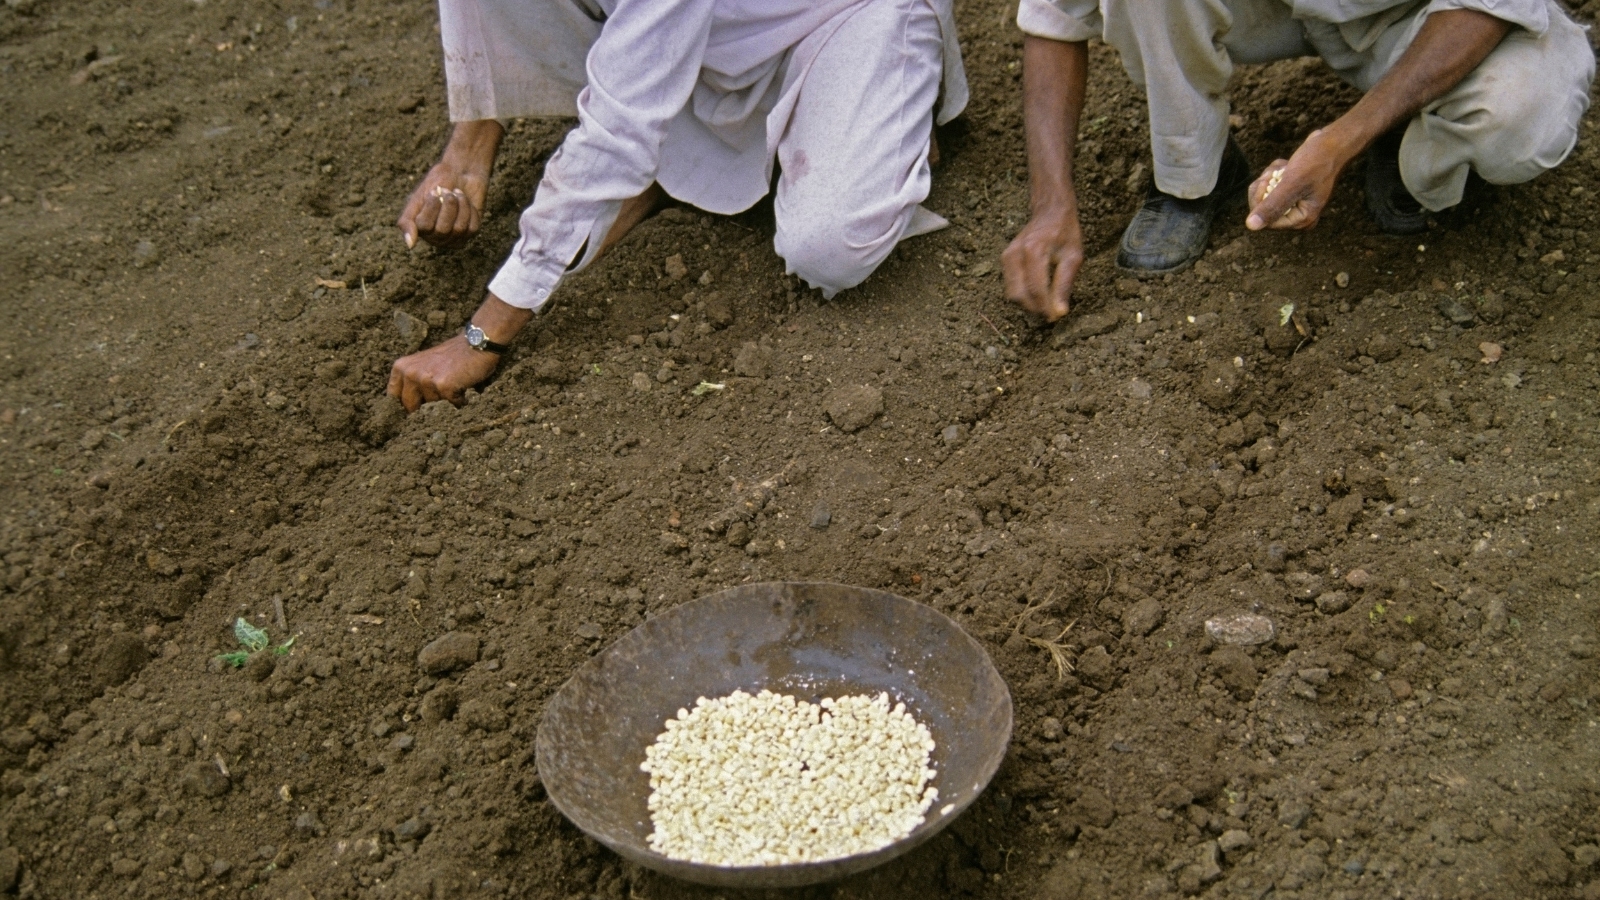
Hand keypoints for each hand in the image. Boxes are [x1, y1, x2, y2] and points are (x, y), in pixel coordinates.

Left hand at [386, 336, 501, 410]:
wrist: (476, 343)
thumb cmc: (453, 357)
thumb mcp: (423, 365)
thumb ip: (412, 383)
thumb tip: (408, 410)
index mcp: (401, 367)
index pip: (394, 398)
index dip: (405, 407)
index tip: (415, 411)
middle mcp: (409, 372)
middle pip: (410, 407)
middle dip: (425, 409)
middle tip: (440, 397)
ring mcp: (425, 379)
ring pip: (432, 407)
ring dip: (444, 403)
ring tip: (454, 387)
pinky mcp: (442, 385)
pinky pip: (449, 405)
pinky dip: (459, 401)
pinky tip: (463, 388)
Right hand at [397, 172, 486, 249]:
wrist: (461, 172)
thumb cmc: (436, 184)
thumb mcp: (417, 199)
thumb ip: (407, 221)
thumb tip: (410, 245)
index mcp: (421, 228)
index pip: (425, 226)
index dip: (431, 207)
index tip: (434, 191)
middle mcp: (437, 237)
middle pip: (443, 230)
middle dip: (448, 206)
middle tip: (449, 191)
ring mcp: (454, 237)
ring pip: (459, 229)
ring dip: (460, 206)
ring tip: (458, 193)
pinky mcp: (470, 232)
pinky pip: (472, 227)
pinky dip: (470, 209)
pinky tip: (466, 201)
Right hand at [1002, 205, 1083, 321]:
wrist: (1049, 212)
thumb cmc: (1065, 234)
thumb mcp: (1073, 257)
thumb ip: (1064, 285)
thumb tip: (1060, 313)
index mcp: (1034, 251)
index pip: (1036, 289)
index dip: (1045, 308)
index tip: (1056, 317)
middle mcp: (1015, 254)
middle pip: (1019, 295)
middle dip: (1035, 309)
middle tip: (1051, 313)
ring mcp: (1007, 256)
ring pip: (1012, 294)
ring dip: (1028, 304)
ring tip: (1046, 303)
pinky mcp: (1004, 259)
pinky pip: (1011, 286)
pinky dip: (1023, 295)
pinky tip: (1037, 293)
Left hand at [1245, 129, 1343, 230]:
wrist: (1333, 142)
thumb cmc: (1317, 161)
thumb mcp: (1292, 183)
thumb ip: (1273, 206)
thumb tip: (1251, 226)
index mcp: (1302, 220)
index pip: (1265, 221)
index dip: (1261, 200)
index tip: (1268, 181)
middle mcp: (1298, 215)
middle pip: (1262, 209)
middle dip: (1265, 186)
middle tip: (1278, 172)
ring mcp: (1295, 204)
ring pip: (1263, 194)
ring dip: (1270, 176)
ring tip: (1285, 166)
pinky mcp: (1291, 192)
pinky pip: (1270, 185)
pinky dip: (1275, 172)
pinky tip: (1287, 164)